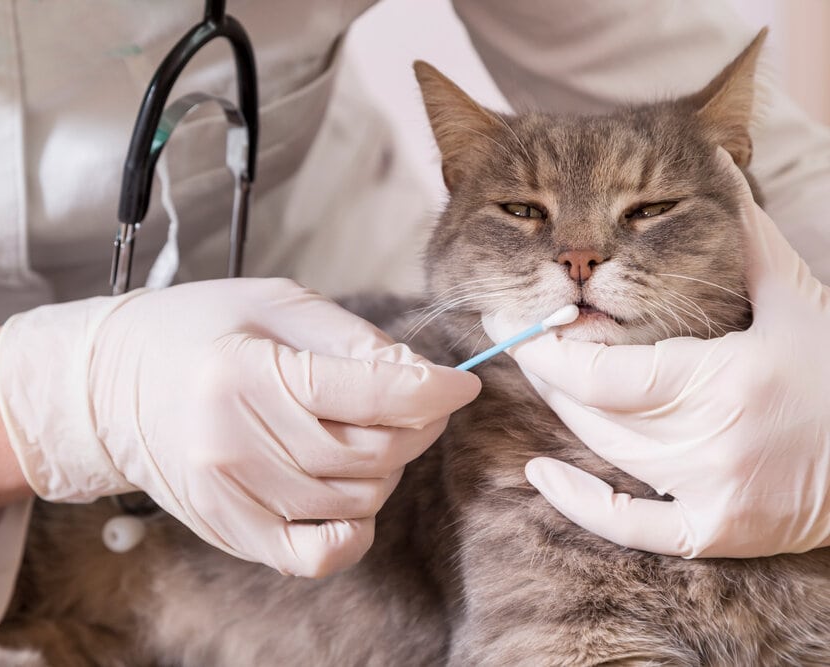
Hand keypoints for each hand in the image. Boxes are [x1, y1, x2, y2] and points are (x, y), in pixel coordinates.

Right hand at [0, 278, 479, 575]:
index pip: (370, 391)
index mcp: (247, 370)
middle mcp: (234, 439)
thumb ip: (351, 338)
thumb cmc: (196, 329)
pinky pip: (312, 556)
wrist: (110, 383)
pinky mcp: (227, 529)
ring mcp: (228, 493)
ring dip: (388, 469)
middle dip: (417, 426)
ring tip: (377, 434)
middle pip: (370, 451)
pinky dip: (353, 533)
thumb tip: (424, 375)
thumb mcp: (274, 304)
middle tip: (420, 403)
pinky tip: (358, 502)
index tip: (462, 384)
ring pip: (353, 499)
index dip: (433, 389)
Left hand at [507, 166, 829, 558]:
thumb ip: (746, 234)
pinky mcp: (712, 531)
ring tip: (539, 367)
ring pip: (601, 449)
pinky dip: (581, 504)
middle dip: (545, 367)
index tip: (510, 318)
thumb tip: (715, 160)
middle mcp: (706, 444)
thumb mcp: (797, 300)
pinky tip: (543, 474)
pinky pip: (629, 526)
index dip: (543, 348)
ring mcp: (707, 495)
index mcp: (721, 383)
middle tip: (514, 330)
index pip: (598, 373)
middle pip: (588, 408)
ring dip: (563, 407)